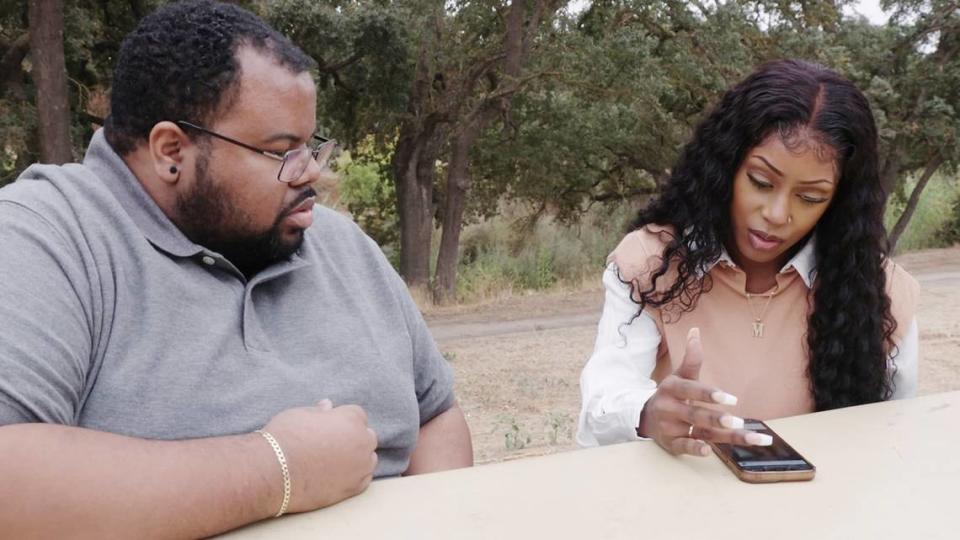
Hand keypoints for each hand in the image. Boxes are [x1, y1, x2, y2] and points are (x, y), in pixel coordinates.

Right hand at [261, 399, 377, 511]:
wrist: (272, 472)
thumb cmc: (284, 438)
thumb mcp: (301, 415)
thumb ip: (320, 412)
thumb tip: (328, 406)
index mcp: (350, 419)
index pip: (357, 415)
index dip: (341, 420)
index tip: (328, 427)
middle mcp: (361, 442)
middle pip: (366, 436)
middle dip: (353, 437)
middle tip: (330, 444)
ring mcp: (360, 466)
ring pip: (368, 458)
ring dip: (357, 457)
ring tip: (332, 460)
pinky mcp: (354, 488)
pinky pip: (364, 478)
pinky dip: (355, 476)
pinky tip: (337, 474)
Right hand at [637, 327, 772, 456]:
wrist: (645, 417)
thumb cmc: (671, 395)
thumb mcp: (679, 376)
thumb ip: (691, 358)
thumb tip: (696, 331)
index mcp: (673, 389)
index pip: (691, 390)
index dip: (709, 394)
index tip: (731, 399)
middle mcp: (670, 408)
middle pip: (696, 414)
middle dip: (716, 418)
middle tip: (737, 421)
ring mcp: (670, 427)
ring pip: (698, 432)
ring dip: (720, 435)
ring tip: (741, 433)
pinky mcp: (672, 443)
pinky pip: (684, 447)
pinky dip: (695, 449)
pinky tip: (708, 452)